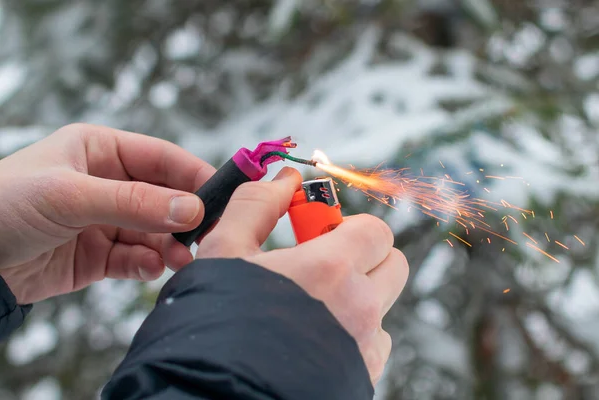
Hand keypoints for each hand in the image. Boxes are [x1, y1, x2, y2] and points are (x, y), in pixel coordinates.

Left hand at [0, 123, 214, 303]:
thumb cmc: (4, 206)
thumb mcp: (71, 196)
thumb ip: (134, 203)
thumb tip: (194, 209)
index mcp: (101, 151)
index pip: (162, 158)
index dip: (194, 175)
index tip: (223, 197)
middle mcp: (108, 183)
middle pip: (164, 197)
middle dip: (185, 217)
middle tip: (205, 236)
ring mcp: (105, 221)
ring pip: (154, 231)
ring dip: (170, 245)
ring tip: (180, 260)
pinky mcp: (98, 255)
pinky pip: (136, 258)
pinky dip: (147, 264)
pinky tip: (150, 269)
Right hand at [195, 167, 408, 384]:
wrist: (213, 392)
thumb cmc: (214, 322)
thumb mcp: (224, 251)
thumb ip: (257, 205)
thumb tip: (283, 178)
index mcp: (332, 268)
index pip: (377, 230)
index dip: (350, 227)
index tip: (318, 236)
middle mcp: (361, 307)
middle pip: (393, 264)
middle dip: (363, 257)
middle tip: (319, 265)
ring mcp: (365, 346)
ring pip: (382, 305)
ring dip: (357, 297)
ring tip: (309, 306)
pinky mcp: (363, 376)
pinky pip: (373, 343)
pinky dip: (353, 334)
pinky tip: (313, 338)